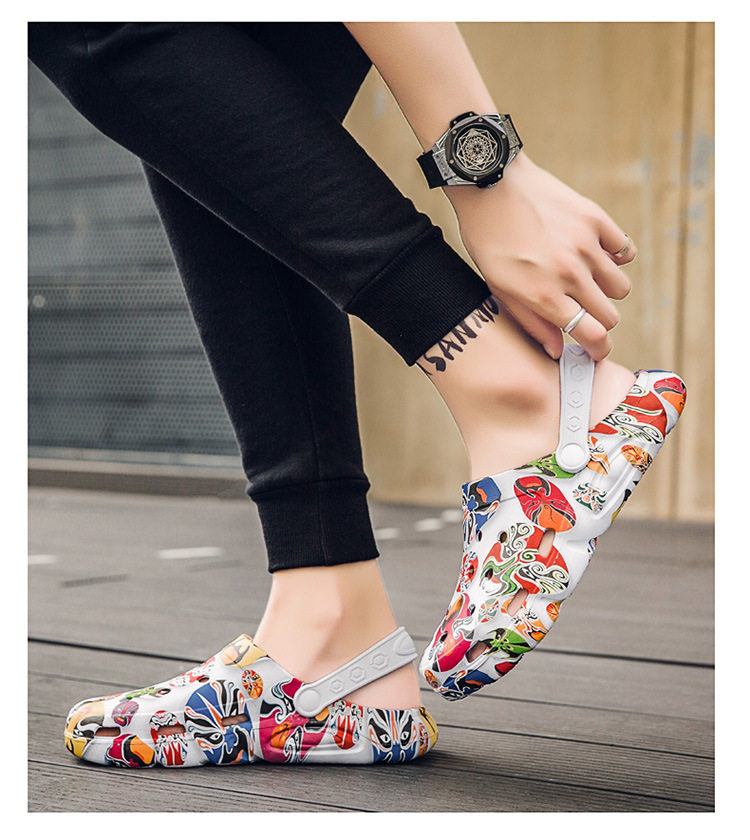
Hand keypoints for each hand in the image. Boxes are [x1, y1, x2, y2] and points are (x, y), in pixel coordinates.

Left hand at [446, 152, 634, 359]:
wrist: (491, 186)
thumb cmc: (490, 241)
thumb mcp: (500, 289)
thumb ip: (532, 322)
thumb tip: (558, 350)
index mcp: (544, 296)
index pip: (594, 336)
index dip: (599, 349)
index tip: (596, 349)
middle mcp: (570, 273)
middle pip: (611, 317)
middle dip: (600, 322)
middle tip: (583, 312)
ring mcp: (586, 245)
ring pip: (621, 287)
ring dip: (606, 291)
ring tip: (584, 280)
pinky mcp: (595, 219)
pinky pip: (625, 251)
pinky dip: (614, 257)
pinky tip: (593, 254)